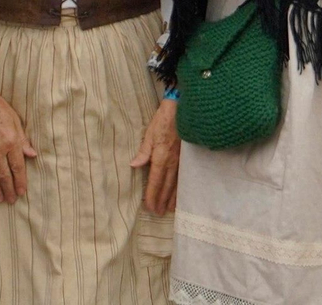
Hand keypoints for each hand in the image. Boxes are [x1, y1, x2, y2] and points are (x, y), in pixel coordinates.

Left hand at [130, 98, 178, 213]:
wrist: (183, 108)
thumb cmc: (164, 119)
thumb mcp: (150, 133)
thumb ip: (143, 151)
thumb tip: (134, 165)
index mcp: (162, 157)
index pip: (156, 181)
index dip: (152, 196)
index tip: (149, 207)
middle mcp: (173, 162)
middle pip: (167, 186)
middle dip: (162, 200)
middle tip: (159, 213)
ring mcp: (182, 160)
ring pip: (177, 183)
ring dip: (173, 197)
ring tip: (170, 209)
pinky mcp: (187, 157)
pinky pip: (184, 177)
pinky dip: (182, 188)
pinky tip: (181, 193)